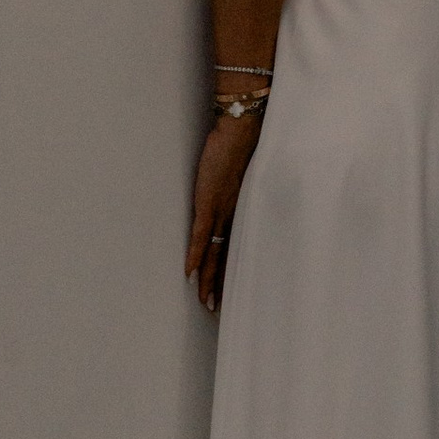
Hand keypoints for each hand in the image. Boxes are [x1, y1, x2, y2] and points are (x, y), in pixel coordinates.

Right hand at [187, 112, 263, 310]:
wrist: (243, 128)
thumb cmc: (244, 146)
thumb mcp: (247, 173)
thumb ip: (241, 188)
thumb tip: (237, 192)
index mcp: (242, 210)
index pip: (236, 249)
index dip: (231, 272)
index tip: (229, 291)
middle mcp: (234, 215)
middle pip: (227, 258)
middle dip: (220, 285)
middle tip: (215, 310)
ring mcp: (221, 210)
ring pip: (215, 253)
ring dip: (208, 279)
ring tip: (205, 302)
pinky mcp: (209, 202)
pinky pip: (201, 235)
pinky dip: (195, 254)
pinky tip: (190, 273)